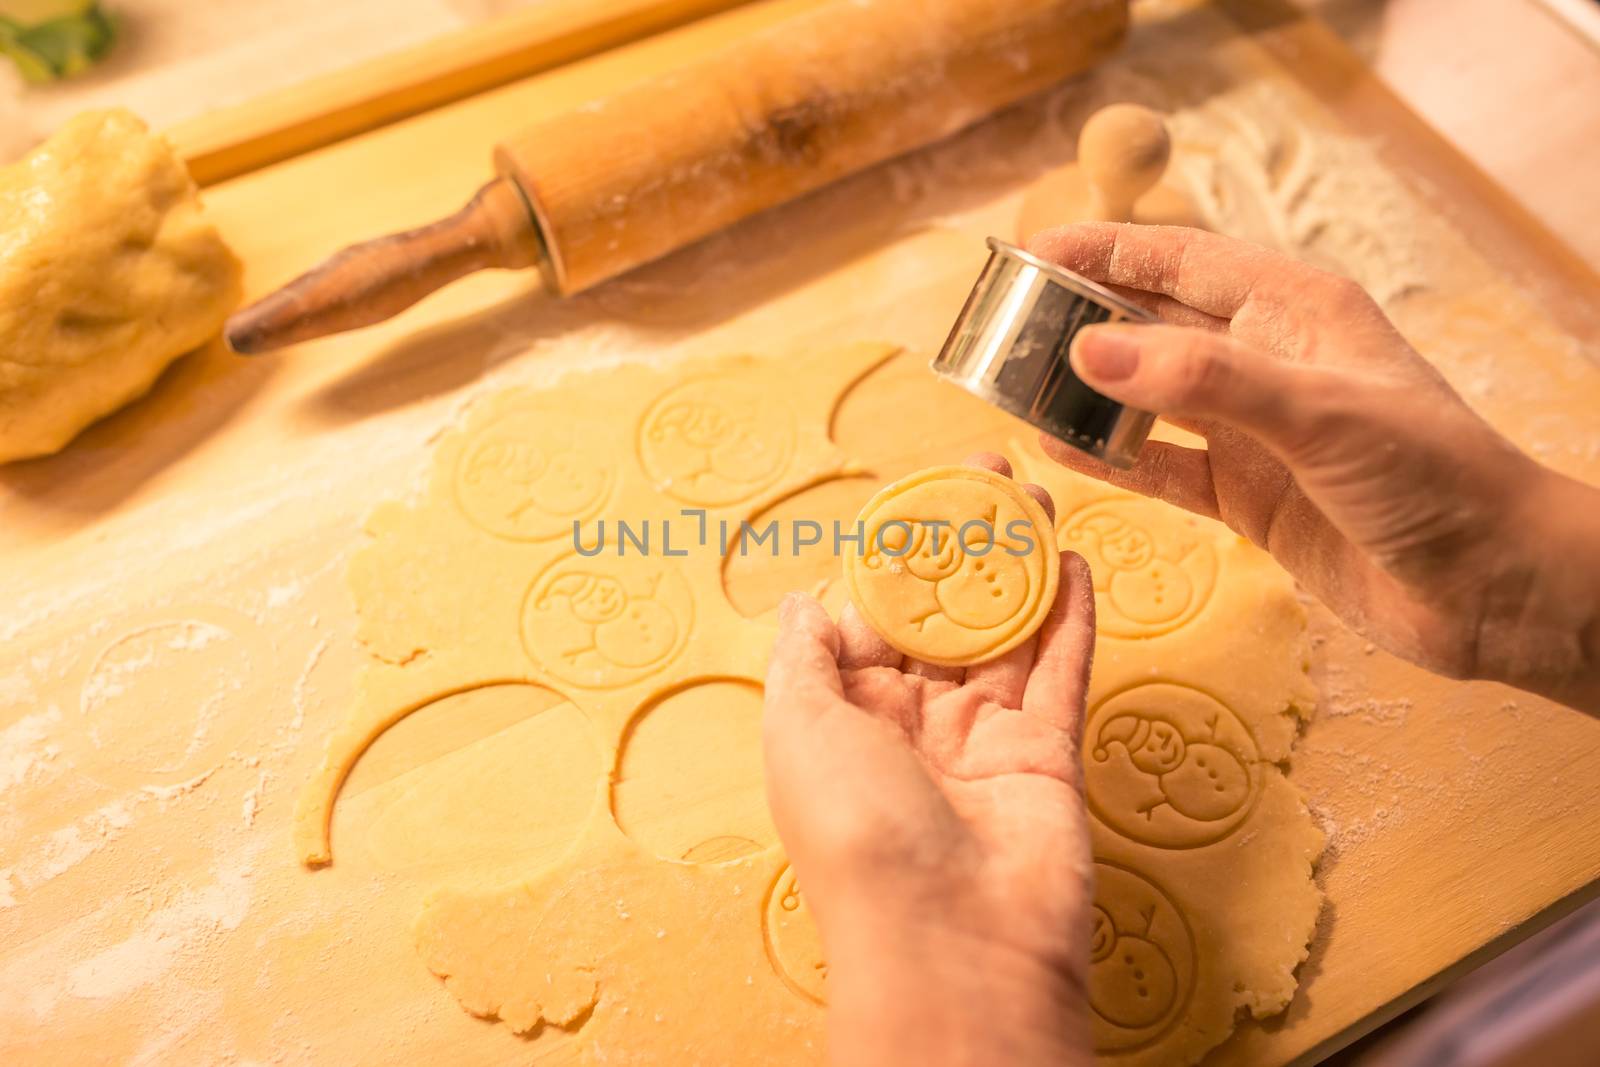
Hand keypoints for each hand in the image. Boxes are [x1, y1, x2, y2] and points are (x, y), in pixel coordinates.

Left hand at [763, 454, 1097, 1066]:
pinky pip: (1062, 671)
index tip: (921, 493)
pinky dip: (1072, 617)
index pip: (875, 616)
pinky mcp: (1048, 754)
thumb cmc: (855, 834)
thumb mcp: (798, 727)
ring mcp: (987, 738)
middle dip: (967, 543)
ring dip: (1024, 563)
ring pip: (1009, 632)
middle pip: (947, 614)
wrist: (950, 943)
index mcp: (848, 716)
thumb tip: (803, 597)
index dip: (897, 553)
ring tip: (1038, 496)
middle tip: (992, 473)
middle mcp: (917, 723)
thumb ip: (804, 655)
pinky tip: (1077, 562)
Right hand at [1027, 223, 1599, 712]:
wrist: (1494, 587)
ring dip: (1087, 393)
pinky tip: (1058, 451)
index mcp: (1294, 308)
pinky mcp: (1248, 495)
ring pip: (1149, 397)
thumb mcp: (1317, 412)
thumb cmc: (1433, 478)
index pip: (1180, 258)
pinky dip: (1112, 459)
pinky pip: (1162, 467)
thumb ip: (1203, 379)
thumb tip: (1090, 351)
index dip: (1106, 249)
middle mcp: (1267, 359)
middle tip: (1003, 328)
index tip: (1029, 252)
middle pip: (1154, 323)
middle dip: (1082, 320)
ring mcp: (1254, 431)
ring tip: (1013, 388)